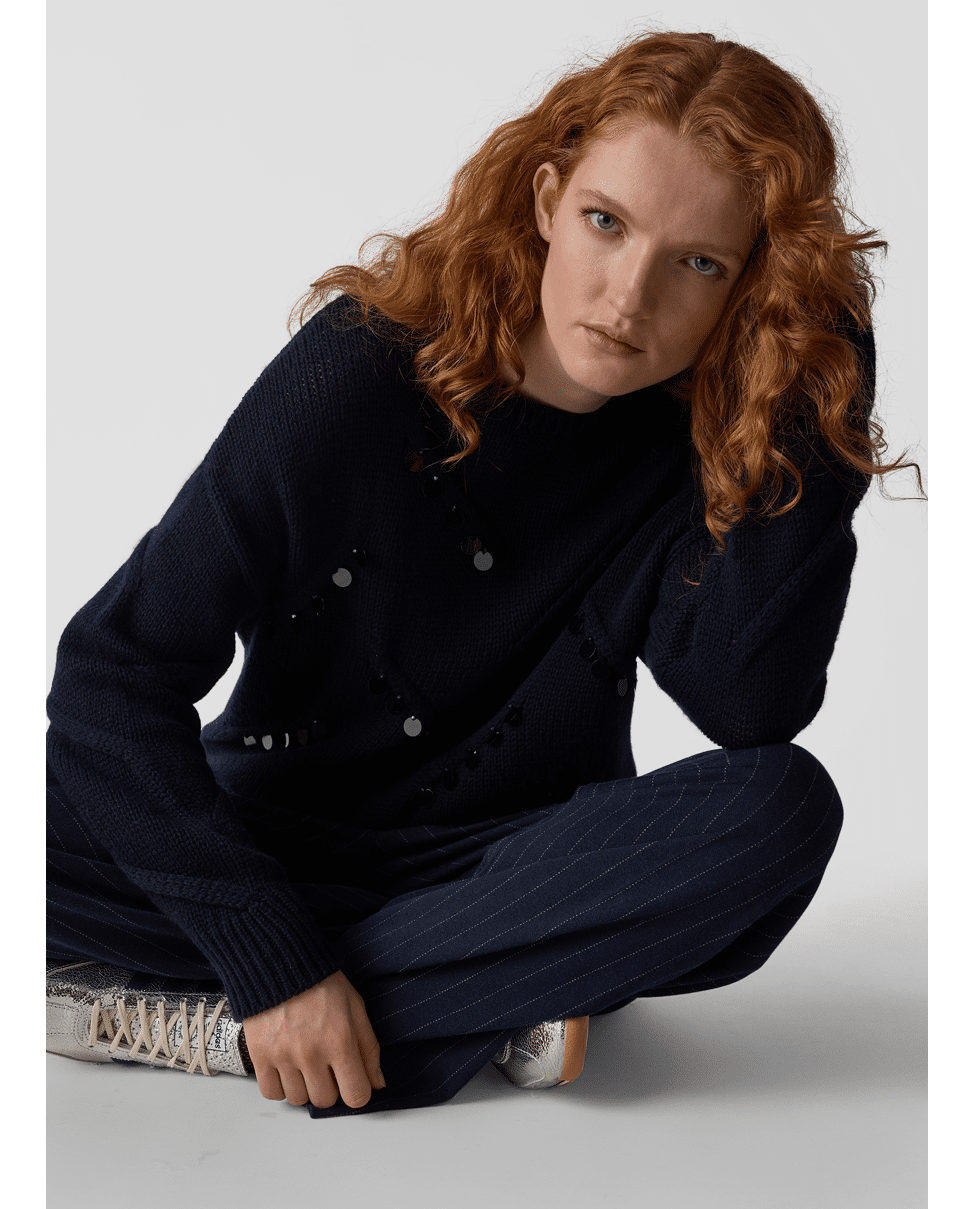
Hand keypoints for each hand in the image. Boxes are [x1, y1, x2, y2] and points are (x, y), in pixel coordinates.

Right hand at [242, 970, 383, 1108]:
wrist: (279, 962)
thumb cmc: (320, 982)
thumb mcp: (355, 1006)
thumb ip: (369, 1048)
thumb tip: (377, 1083)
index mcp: (340, 1041)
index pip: (356, 1096)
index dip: (358, 1092)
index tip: (353, 1083)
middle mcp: (311, 1053)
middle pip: (325, 1100)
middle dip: (330, 1086)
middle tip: (326, 1064)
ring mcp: (283, 1056)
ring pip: (298, 1099)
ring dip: (304, 1086)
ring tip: (305, 1061)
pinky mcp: (259, 1056)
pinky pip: (272, 1093)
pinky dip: (280, 1085)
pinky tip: (286, 1066)